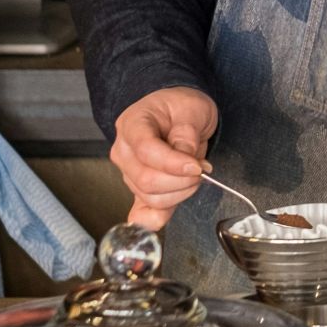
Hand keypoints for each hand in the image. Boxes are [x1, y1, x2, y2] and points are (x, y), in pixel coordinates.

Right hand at [111, 86, 218, 229]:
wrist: (175, 111)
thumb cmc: (180, 106)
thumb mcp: (191, 108)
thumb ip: (187, 132)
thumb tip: (185, 159)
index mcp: (133, 125)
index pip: (147, 152)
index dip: (174, 164)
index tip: (197, 166)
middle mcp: (124, 151)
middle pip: (147, 180)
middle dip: (181, 181)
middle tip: (201, 169)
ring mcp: (129, 172)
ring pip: (150, 197)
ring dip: (179, 194)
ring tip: (194, 175)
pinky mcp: (139, 187)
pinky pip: (141, 209)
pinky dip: (151, 218)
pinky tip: (161, 219)